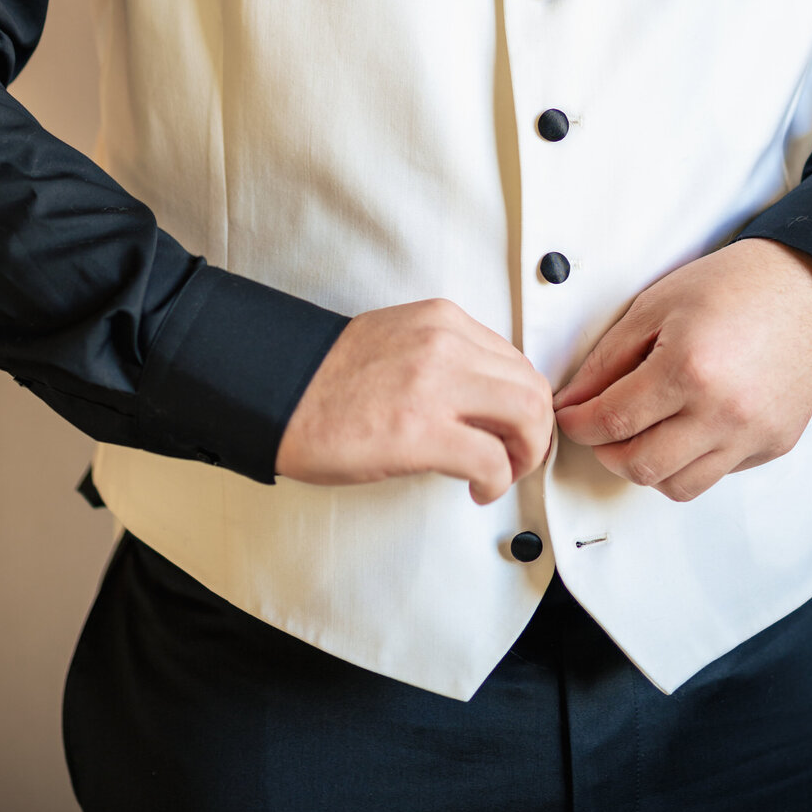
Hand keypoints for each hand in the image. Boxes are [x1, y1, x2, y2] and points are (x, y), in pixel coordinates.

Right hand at [275, 297, 553, 504]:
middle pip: (532, 387)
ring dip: (524, 454)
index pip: (516, 361)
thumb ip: (449, 356)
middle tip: (517, 459)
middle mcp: (445, 344)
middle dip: (536, 432)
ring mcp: (434, 386)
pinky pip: (491, 459)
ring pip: (527, 416)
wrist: (276, 392)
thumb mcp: (401, 341)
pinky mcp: (420, 432)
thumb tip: (488, 398)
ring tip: (501, 474)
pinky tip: (477, 489)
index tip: (513, 430)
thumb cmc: (329, 379)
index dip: (525, 404)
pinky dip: (496, 481)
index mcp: (442, 321)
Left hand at [552, 240, 811, 502]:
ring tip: (643, 432)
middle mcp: (723, 411)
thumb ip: (608, 359)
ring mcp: (753, 435)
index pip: (612, 421)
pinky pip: (718, 474)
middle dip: (607, 452)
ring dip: (648, 466)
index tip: (571, 417)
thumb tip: (575, 399)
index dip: (579, 424)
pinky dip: (691, 460)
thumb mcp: (655, 306)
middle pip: (641, 466)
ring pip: (678, 486)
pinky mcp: (774, 445)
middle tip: (600, 429)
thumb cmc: (735, 286)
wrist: (809, 289)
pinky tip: (687, 426)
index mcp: (688, 368)